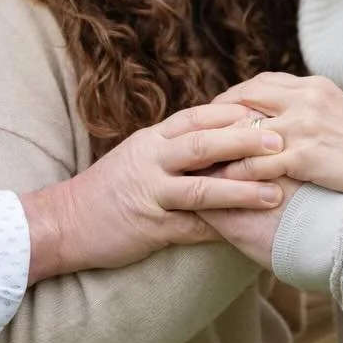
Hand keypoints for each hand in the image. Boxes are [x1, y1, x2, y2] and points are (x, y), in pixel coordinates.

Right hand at [21, 103, 285, 281]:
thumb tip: (220, 137)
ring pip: (200, 189)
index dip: (231, 113)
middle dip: (244, 141)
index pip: (195, 117)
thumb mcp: (137, 157)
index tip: (266, 110)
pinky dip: (221, 230)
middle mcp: (150, 161)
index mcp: (150, 140)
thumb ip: (173, 147)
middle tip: (281, 140)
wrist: (62, 223)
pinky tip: (248, 233)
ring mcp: (150, 195)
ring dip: (241, 190)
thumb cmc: (107, 189)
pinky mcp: (149, 228)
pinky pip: (191, 229)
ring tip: (275, 192)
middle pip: (202, 144)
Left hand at [212, 73, 342, 194]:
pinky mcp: (305, 156)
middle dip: (220, 116)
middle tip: (204, 135)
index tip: (221, 112)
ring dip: (223, 146)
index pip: (262, 82)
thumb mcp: (341, 113)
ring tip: (206, 161)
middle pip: (246, 98)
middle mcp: (307, 99)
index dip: (235, 97)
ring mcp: (304, 126)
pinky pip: (258, 162)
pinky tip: (228, 183)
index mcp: (315, 86)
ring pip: (246, 130)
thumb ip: (310, 107)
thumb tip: (282, 113)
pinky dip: (239, 172)